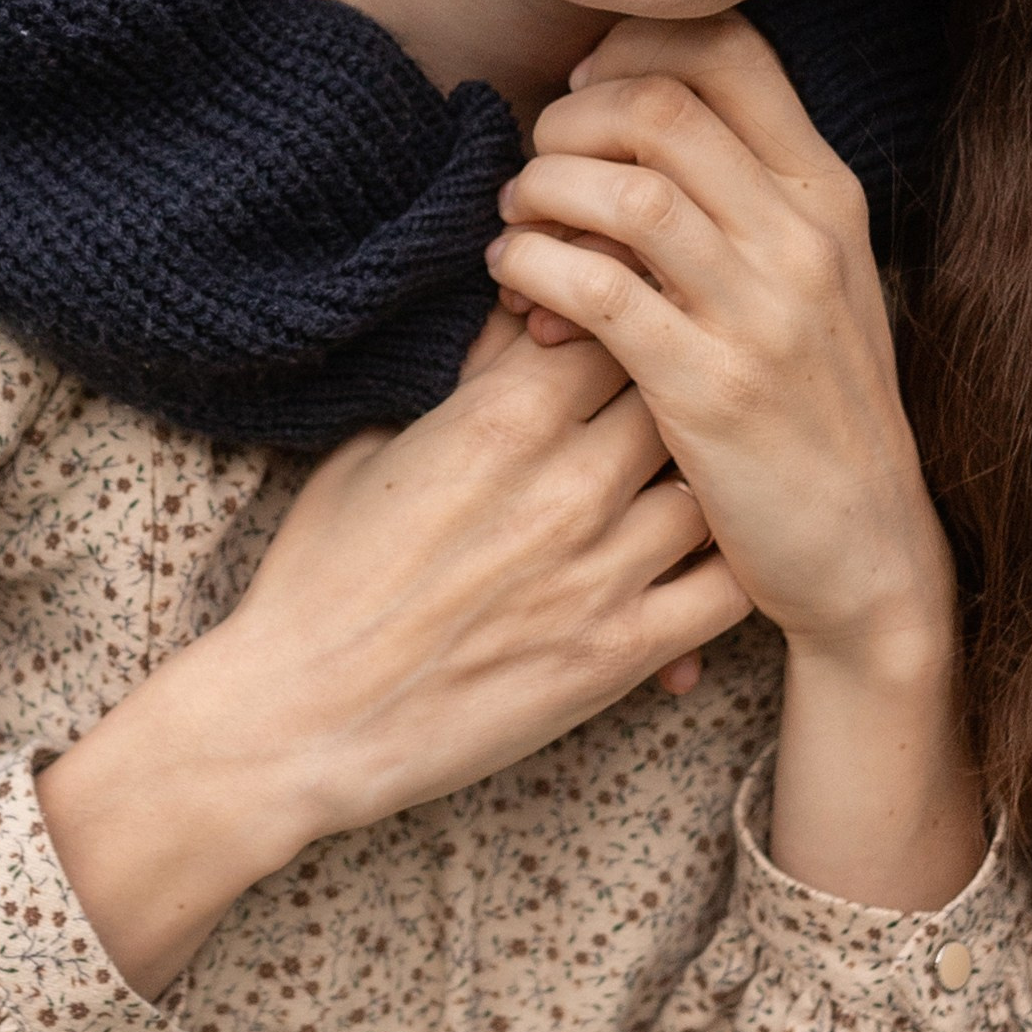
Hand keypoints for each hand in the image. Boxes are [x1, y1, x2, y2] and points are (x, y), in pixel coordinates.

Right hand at [39, 320, 749, 993]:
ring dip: (701, 475)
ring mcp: (602, 572)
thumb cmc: (324, 573)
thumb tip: (523, 324)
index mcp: (500, 417)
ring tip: (679, 478)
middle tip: (655, 401)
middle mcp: (567, 484)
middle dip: (668, 387)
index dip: (617, 314)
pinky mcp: (620, 655)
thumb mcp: (378, 444)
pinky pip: (725, 591)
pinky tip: (701, 556)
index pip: (611, 317)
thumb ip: (467, 382)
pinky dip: (728, 565)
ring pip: (712, 484)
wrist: (303, 716)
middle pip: (674, 389)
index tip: (609, 327)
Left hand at [488, 14, 953, 659]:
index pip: (730, 48)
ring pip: (627, 191)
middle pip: (663, 104)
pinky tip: (514, 279)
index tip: (586, 84)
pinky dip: (536, 266)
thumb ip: (744, 190)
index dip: (634, 41)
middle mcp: (802, 236)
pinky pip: (600, 290)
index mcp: (826, 192)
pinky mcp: (710, 388)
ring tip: (517, 218)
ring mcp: (762, 312)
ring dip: (545, 187)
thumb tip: (631, 102)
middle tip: (538, 157)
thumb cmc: (816, 403)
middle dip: (572, 115)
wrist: (867, 552)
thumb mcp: (812, 275)